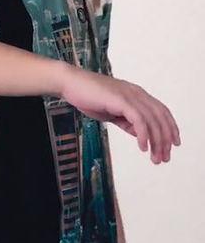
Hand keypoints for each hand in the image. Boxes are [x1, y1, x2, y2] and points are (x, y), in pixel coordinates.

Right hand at [60, 65, 180, 163]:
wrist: (71, 84)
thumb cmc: (89, 96)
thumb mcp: (112, 112)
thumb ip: (127, 121)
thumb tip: (140, 134)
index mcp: (137, 94)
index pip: (161, 111)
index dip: (170, 128)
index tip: (172, 145)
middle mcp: (137, 93)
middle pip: (160, 118)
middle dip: (165, 140)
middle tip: (164, 158)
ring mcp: (130, 95)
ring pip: (152, 120)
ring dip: (156, 141)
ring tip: (154, 158)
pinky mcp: (120, 100)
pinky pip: (138, 120)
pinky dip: (143, 134)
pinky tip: (142, 147)